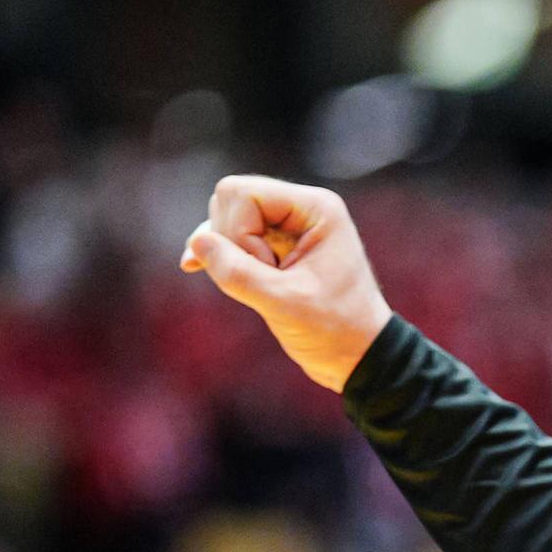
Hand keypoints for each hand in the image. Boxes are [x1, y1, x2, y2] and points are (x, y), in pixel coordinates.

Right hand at [179, 175, 393, 392]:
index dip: (238, 233)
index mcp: (316, 208)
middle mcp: (302, 209)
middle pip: (230, 199)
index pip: (241, 193)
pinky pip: (230, 236)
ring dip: (230, 253)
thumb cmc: (334, 331)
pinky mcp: (274, 246)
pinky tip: (194, 266)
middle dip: (232, 242)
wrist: (358, 358)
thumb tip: (196, 242)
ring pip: (226, 217)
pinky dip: (218, 253)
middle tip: (267, 279)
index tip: (269, 271)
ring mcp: (287, 226)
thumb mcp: (285, 304)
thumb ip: (238, 273)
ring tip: (263, 285)